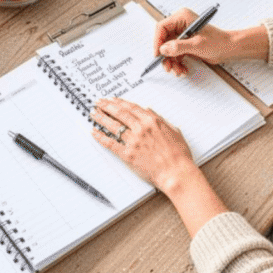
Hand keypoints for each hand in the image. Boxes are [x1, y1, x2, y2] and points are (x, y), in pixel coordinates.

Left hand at [91, 96, 229, 237]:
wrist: (176, 173)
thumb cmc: (179, 155)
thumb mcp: (173, 131)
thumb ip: (160, 120)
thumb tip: (149, 111)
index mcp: (152, 121)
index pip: (132, 108)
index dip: (120, 102)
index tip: (112, 99)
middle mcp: (141, 128)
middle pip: (120, 113)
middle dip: (107, 106)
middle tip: (98, 102)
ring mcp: (133, 141)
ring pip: (113, 126)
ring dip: (101, 118)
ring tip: (93, 113)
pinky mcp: (128, 155)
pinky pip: (111, 143)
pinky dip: (101, 137)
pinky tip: (94, 132)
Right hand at [153, 8, 236, 75]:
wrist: (229, 49)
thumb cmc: (218, 42)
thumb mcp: (197, 45)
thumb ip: (179, 47)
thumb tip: (163, 49)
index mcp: (182, 18)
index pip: (162, 28)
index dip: (158, 42)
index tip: (158, 54)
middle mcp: (180, 24)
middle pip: (164, 40)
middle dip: (165, 55)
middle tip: (167, 67)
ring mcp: (182, 35)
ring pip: (168, 49)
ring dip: (171, 62)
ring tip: (178, 70)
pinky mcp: (185, 43)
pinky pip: (175, 54)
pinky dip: (177, 63)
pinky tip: (182, 69)